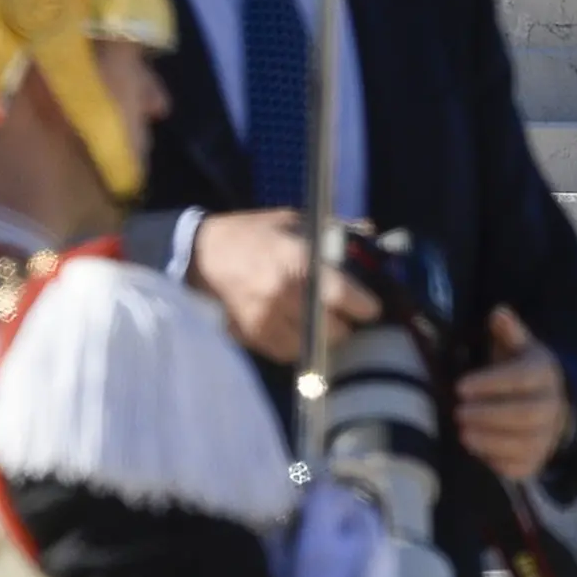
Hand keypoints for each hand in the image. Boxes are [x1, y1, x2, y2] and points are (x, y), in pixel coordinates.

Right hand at [187, 208, 377, 362]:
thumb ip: (336, 231)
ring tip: (325, 324)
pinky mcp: (252, 338)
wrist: (204, 255)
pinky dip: (300, 346)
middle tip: (348, 316)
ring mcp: (265, 321)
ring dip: (323, 339)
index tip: (372, 307)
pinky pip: (289, 354)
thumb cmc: (254, 234)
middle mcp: (283, 296)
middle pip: (333, 330)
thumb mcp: (294, 221)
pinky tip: (301, 331)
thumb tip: (373, 233)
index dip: (365, 306)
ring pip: (313, 348)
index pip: (343, 296)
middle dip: (346, 325)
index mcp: (297, 262)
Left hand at [454, 306, 573, 483]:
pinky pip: (518, 467)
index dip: (492, 384)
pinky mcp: (536, 462)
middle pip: (525, 414)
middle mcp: (552, 407)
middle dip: (489, 415)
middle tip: (458, 412)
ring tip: (462, 431)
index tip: (460, 386)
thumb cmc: (526, 373)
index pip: (522, 379)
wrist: (555, 409)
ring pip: (522, 444)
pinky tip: (475, 448)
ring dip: (489, 439)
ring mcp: (546, 438)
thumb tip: (498, 312)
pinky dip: (495, 461)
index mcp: (545, 374)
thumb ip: (508, 332)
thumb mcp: (520, 348)